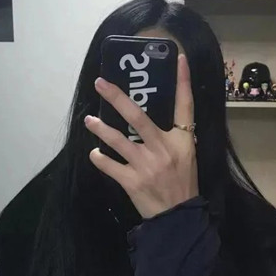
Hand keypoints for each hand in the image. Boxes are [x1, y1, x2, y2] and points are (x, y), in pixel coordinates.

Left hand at [85, 54, 198, 218]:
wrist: (179, 217)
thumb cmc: (184, 183)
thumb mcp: (187, 156)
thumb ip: (174, 136)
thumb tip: (152, 120)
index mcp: (182, 141)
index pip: (185, 105)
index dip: (183, 80)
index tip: (179, 58)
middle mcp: (164, 149)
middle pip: (138, 117)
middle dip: (117, 98)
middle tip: (101, 83)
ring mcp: (146, 165)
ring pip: (118, 140)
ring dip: (100, 128)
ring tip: (88, 120)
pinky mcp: (132, 181)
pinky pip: (109, 166)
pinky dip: (100, 159)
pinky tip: (95, 154)